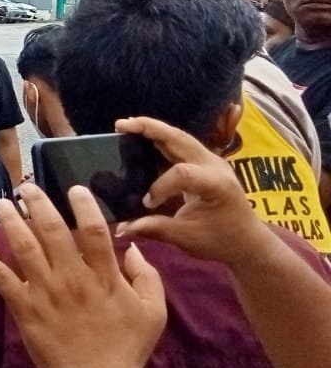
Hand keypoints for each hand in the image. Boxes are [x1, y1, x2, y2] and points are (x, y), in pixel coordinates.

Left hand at [0, 184, 165, 367]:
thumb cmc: (127, 348)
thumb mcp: (154, 312)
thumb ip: (147, 277)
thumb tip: (132, 248)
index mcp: (105, 276)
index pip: (93, 231)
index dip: (83, 206)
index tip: (74, 188)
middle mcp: (73, 278)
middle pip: (52, 231)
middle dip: (38, 204)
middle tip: (26, 186)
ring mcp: (46, 292)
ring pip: (24, 248)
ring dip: (11, 222)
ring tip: (0, 203)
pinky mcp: (24, 309)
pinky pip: (1, 280)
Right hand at [114, 116, 276, 267]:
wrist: (247, 242)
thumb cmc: (221, 240)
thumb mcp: (187, 238)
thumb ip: (154, 228)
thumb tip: (121, 228)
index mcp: (216, 183)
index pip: (181, 173)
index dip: (159, 186)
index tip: (147, 204)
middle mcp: (215, 165)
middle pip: (180, 138)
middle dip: (150, 129)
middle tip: (120, 125)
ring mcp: (211, 160)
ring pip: (179, 137)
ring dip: (153, 130)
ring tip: (125, 126)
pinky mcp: (204, 163)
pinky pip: (180, 145)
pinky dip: (159, 139)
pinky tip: (140, 138)